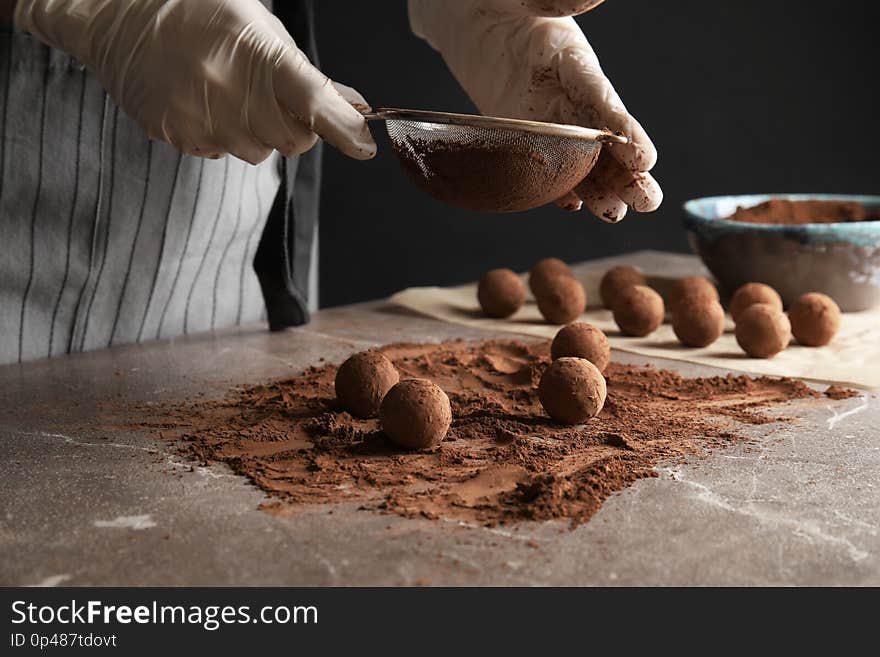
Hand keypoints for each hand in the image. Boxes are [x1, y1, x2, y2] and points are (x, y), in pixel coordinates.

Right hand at [14, 0, 375, 163]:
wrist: (119, 12)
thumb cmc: (199, 12)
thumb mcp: (261, 29)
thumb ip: (308, 75)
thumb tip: (353, 108)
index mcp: (259, 55)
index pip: (315, 104)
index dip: (345, 129)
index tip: (364, 145)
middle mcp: (230, 90)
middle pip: (291, 141)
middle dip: (295, 128)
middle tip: (273, 98)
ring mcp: (200, 116)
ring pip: (257, 151)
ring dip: (257, 132)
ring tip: (229, 93)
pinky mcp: (176, 133)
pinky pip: (219, 152)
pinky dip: (222, 135)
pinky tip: (203, 101)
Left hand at [409, 0, 659, 221]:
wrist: (471, 18)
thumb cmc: (502, 1)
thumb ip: (558, 0)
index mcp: (573, 61)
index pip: (602, 99)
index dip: (624, 130)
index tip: (644, 159)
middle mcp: (567, 96)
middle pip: (601, 140)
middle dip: (626, 171)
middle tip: (646, 201)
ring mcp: (547, 119)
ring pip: (579, 160)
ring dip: (598, 188)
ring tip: (614, 214)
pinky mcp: (524, 135)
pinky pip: (545, 165)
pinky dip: (557, 186)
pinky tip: (571, 204)